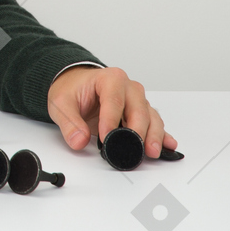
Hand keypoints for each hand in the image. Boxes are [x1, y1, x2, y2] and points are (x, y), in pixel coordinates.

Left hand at [47, 65, 175, 158]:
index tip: (106, 138)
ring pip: (151, 117)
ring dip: (153, 135)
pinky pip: (154, 123)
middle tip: (136, 149)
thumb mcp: (61, 102)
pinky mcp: (141, 112)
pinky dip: (162, 135)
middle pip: (138, 109)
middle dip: (139, 131)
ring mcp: (137, 100)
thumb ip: (69, 123)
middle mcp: (128, 87)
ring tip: (152, 151)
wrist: (76, 84)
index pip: (113, 101)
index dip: (111, 120)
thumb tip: (79, 141)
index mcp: (109, 79)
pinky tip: (168, 145)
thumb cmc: (72, 89)